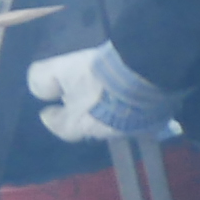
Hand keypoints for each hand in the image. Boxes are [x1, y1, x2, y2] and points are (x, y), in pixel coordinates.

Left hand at [25, 42, 179, 144]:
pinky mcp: (158, 116)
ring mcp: (136, 126)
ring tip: (110, 94)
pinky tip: (136, 92)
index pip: (63, 130)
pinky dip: (135, 106)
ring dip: (112, 111)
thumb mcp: (61, 70)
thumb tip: (42, 93)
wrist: (145, 67)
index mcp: (83, 125)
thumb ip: (43, 80)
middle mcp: (109, 132)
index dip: (54, 120)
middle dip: (86, 115)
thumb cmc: (99, 73)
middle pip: (92, 127)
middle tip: (82, 99)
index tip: (48, 111)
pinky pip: (143, 115)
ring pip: (118, 121)